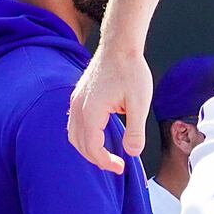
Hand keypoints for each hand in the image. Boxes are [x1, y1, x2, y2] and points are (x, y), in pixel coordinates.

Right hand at [67, 42, 152, 172]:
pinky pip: (74, 123)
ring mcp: (76, 101)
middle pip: (79, 144)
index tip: (121, 167)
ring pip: (73, 134)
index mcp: (91, 112)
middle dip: (96, 159)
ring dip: (88, 148)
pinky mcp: (78, 96)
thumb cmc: (131, 71)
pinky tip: (99, 137)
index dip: (105, 162)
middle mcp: (78, 107)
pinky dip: (83, 136)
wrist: (120, 46)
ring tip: (106, 155)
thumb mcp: (139, 103)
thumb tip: (132, 152)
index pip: (92, 148)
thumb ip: (135, 130)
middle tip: (116, 165)